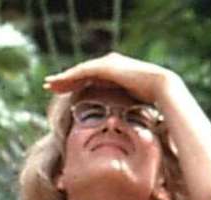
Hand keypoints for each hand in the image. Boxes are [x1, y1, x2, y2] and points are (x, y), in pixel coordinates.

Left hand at [44, 52, 180, 102]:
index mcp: (115, 73)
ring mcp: (109, 63)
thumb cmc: (150, 102)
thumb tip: (113, 124)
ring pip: (79, 71)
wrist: (162, 90)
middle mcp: (111, 65)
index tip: (58, 92)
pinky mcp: (107, 65)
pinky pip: (83, 71)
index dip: (73, 84)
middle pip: (81, 73)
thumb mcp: (129, 105)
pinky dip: (70, 76)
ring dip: (63, 77)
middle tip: (48, 86)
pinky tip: (59, 83)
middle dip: (64, 79)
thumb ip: (118, 108)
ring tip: (48, 85)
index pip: (89, 78)